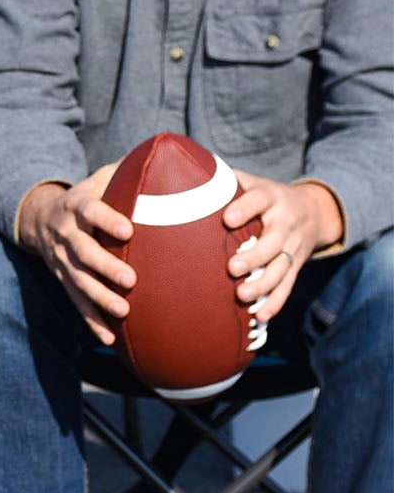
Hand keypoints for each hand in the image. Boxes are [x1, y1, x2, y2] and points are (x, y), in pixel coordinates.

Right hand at [17, 165, 131, 343]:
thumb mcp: (101, 177)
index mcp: (76, 205)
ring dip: (99, 298)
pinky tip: (109, 337)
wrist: (40, 217)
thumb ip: (130, 170)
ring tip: (123, 311)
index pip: (90, 210)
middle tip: (130, 279)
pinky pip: (76, 302)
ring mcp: (62, 260)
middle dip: (105, 267)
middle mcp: (66, 233)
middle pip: (83, 251)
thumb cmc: (88, 195)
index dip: (106, 219)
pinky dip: (91, 321)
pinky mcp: (63, 279)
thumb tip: (172, 158)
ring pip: (78, 280)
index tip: (128, 230)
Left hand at [223, 176, 341, 324]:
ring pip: (282, 267)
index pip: (259, 200)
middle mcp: (286, 221)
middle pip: (274, 240)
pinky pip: (288, 286)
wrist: (315, 210)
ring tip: (243, 295)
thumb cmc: (265, 196)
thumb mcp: (251, 181)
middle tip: (232, 267)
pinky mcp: (297, 266)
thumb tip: (178, 175)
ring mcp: (294, 246)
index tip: (229, 219)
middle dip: (255, 256)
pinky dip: (275, 302)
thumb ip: (221, 181)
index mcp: (272, 197)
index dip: (246, 208)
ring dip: (264, 283)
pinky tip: (260, 316)